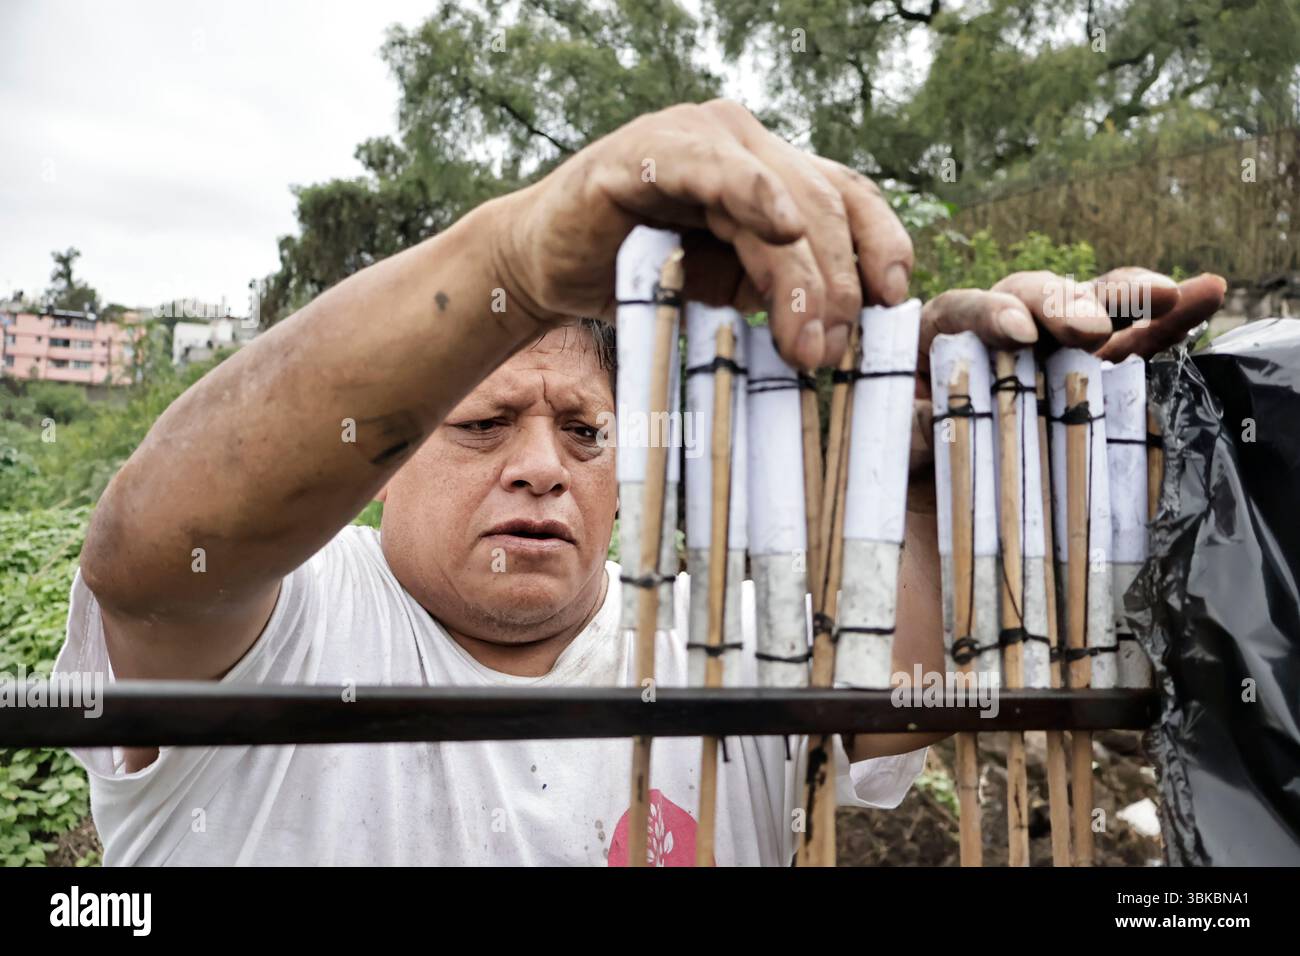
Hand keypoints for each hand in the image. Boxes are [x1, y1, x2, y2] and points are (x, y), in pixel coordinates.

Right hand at [490, 99, 913, 369]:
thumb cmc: (636, 278)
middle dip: (835, 286)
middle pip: (822, 206)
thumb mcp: (723, 286)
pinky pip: (707, 166)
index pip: (849, 196)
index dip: (882, 243)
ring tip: (805, 342)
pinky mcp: (644, 152)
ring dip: (800, 274)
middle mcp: (744, 143)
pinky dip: (748, 189)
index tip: (894, 302)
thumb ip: (775, 287)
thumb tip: (839, 333)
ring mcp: (697, 139)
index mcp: (772, 172)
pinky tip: (779, 224)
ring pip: (778, 198)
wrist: (542, 266)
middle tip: (827, 355)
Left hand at [905, 268, 1227, 511]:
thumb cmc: (908, 489)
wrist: (943, 536)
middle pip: (1028, 298)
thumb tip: (929, 419)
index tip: (1018, 333)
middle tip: (1089, 327)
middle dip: (1061, 305)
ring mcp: (1049, 355)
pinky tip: (1203, 295)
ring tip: (1164, 293)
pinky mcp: (1094, 380)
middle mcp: (996, 338)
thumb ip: (907, 436)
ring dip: (1122, 298)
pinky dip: (1167, 320)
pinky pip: (1133, 343)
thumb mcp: (892, 465)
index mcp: (935, 345)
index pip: (960, 311)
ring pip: (1086, 310)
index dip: (989, 314)